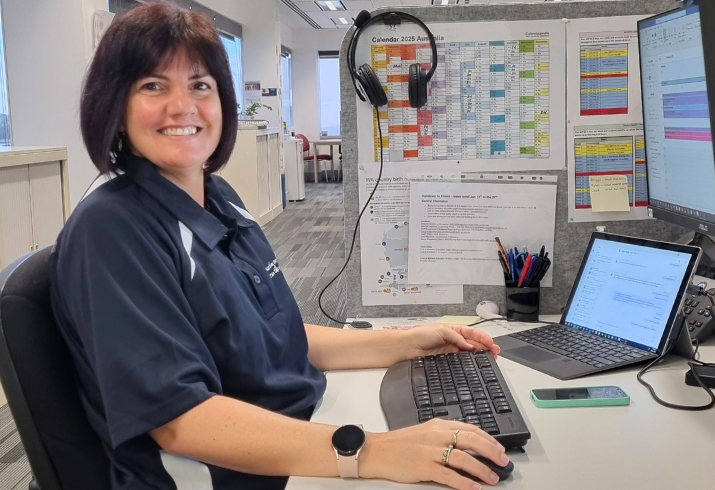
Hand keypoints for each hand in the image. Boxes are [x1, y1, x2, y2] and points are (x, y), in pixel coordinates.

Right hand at [359, 419, 509, 489]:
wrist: (377, 451)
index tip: (499, 448)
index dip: (488, 439)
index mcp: (438, 425)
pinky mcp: (424, 467)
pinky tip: (474, 488)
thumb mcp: (424, 432)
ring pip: (463, 458)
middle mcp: (436, 435)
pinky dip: (464, 482)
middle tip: (503, 461)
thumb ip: (444, 434)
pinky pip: (449, 475)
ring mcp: (430, 451)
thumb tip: (466, 442)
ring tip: (493, 478)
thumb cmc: (399, 444)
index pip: (470, 428)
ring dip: (482, 469)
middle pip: (471, 440)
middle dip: (491, 452)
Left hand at [404, 323, 499, 359]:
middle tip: (495, 352)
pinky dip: (468, 363)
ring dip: (479, 355)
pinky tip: (474, 364)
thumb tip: (469, 346)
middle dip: (485, 347)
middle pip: (473, 344)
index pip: (472, 333)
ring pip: (469, 354)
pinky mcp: (446, 361)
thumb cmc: (420, 335)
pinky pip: (460, 362)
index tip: (491, 343)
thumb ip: (456, 337)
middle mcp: (454, 341)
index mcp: (454, 330)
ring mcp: (451, 352)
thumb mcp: (441, 330)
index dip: (483, 337)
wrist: (407, 348)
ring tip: (489, 358)